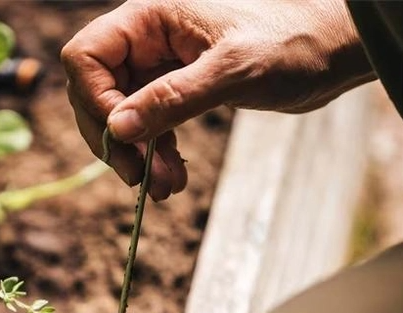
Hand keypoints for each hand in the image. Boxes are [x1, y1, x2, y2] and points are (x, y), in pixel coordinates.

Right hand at [61, 0, 373, 199]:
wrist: (333, 49)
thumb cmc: (293, 41)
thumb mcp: (232, 71)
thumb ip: (172, 98)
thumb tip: (118, 128)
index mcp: (151, 17)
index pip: (87, 57)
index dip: (94, 101)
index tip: (122, 138)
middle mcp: (148, 39)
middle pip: (98, 92)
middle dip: (116, 140)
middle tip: (139, 179)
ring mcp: (160, 67)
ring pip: (123, 117)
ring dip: (138, 157)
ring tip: (165, 188)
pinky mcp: (177, 90)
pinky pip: (149, 127)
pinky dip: (156, 156)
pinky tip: (173, 178)